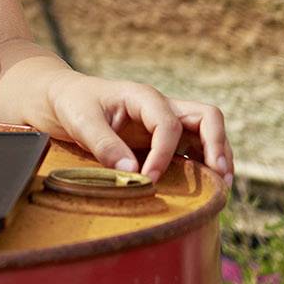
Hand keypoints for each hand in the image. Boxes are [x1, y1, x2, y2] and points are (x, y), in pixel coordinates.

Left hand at [42, 73, 231, 185]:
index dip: (163, 154)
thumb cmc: (72, 104)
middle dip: (217, 146)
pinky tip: (204, 186)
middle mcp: (161, 107)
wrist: (61, 99)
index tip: (148, 180)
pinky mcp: (161, 139)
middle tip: (219, 177)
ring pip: (207, 132)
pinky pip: (193, 148)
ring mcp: (165, 123)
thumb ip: (105, 145)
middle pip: (207, 117)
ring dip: (218, 156)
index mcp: (143, 97)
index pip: (168, 124)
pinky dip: (203, 164)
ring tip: (222, 187)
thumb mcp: (81, 121)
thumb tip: (132, 171)